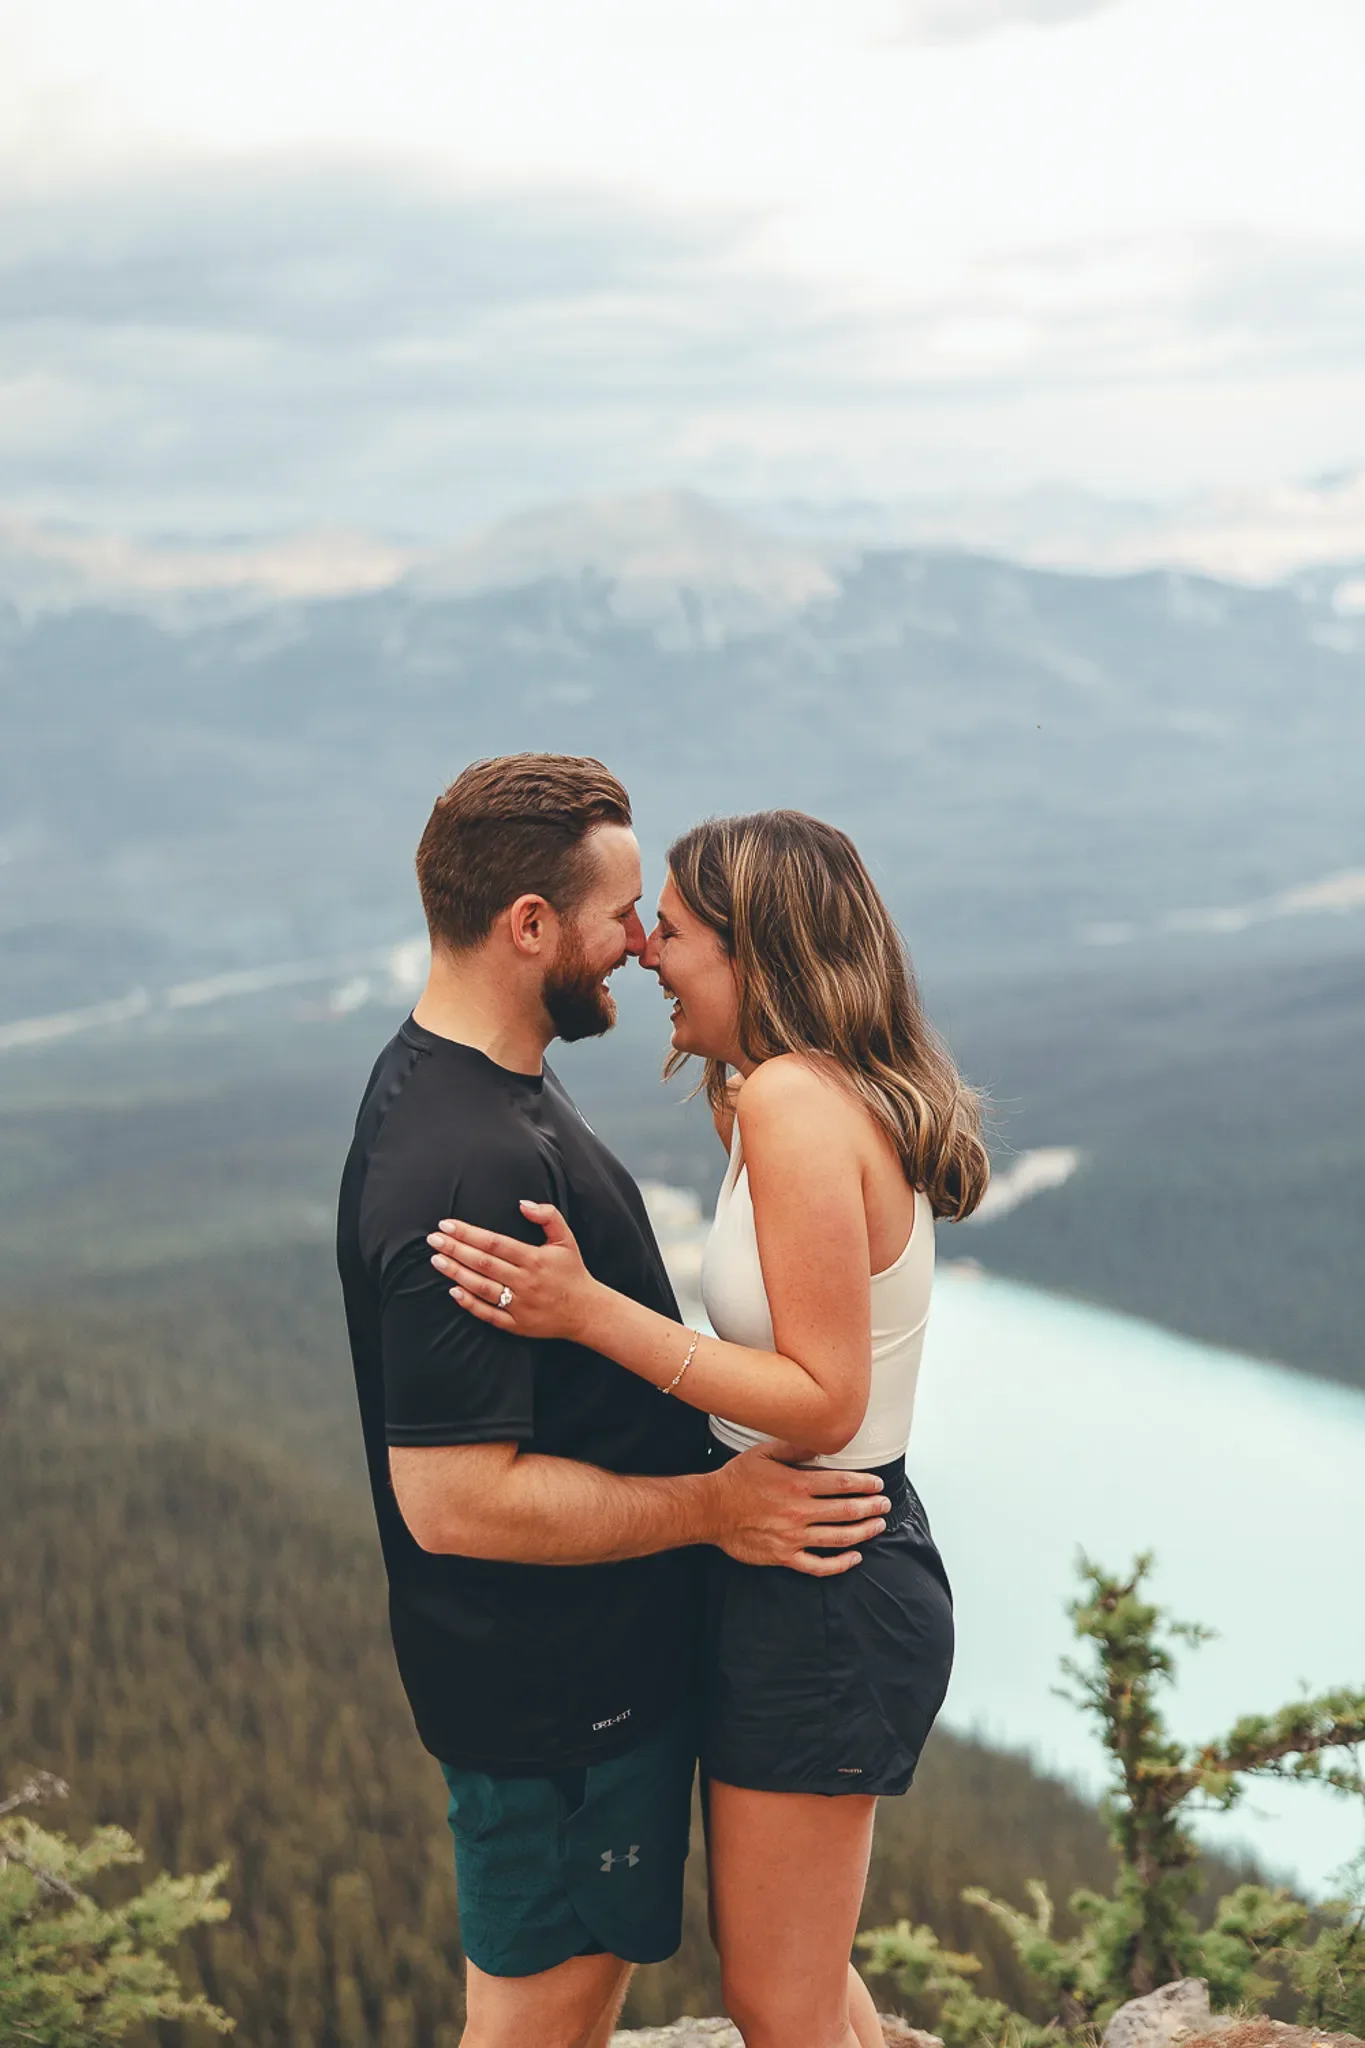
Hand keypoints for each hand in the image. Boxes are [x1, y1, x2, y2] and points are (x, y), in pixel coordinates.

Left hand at [428, 1202, 599, 1344]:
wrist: (586, 1311)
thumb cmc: (572, 1272)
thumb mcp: (566, 1238)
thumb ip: (548, 1216)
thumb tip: (522, 1203)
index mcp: (535, 1258)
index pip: (494, 1242)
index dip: (468, 1233)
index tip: (447, 1225)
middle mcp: (525, 1281)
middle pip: (483, 1263)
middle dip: (455, 1250)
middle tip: (433, 1240)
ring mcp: (520, 1304)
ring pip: (482, 1287)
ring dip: (457, 1273)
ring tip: (437, 1261)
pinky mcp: (517, 1324)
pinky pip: (488, 1314)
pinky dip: (470, 1304)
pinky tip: (453, 1291)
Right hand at [708, 1441, 888, 1577]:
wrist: (711, 1509)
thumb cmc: (737, 1479)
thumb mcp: (764, 1453)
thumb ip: (795, 1446)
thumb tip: (821, 1441)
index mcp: (797, 1485)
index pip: (841, 1484)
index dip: (864, 1484)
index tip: (877, 1485)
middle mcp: (799, 1512)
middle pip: (846, 1511)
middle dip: (871, 1507)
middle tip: (884, 1505)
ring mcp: (793, 1537)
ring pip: (838, 1538)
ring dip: (863, 1532)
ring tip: (877, 1526)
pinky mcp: (784, 1556)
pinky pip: (818, 1566)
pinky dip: (840, 1564)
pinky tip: (854, 1557)